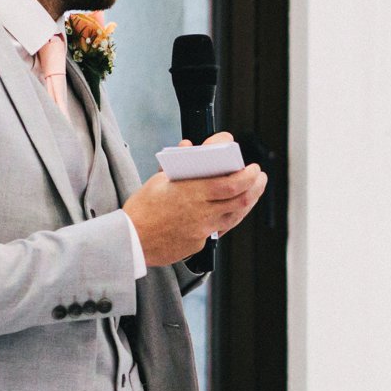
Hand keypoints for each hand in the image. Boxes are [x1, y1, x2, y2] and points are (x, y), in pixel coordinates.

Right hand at [122, 133, 268, 266]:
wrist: (131, 241)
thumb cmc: (142, 209)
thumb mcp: (157, 180)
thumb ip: (178, 163)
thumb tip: (188, 146)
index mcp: (191, 192)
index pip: (231, 182)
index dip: (247, 175)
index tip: (253, 168)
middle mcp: (201, 212)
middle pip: (240, 199)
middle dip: (255, 186)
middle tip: (259, 177)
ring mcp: (202, 230)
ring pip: (234, 215)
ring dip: (247, 201)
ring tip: (252, 191)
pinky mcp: (199, 243)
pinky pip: (219, 229)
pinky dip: (227, 217)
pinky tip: (231, 209)